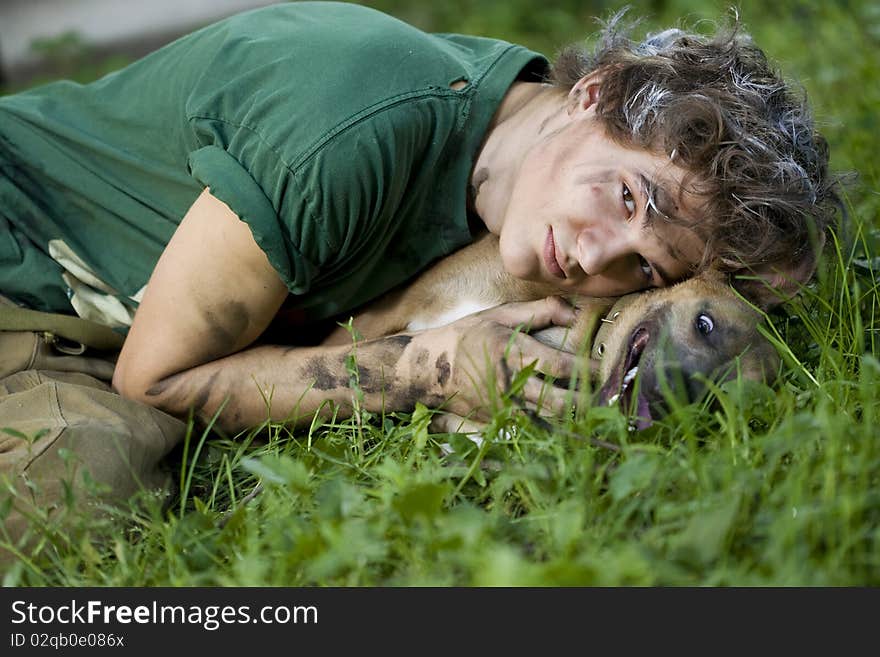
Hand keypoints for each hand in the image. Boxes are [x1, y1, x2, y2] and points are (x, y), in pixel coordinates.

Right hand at [407, 296, 591, 422]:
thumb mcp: (500, 316)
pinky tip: (567, 425)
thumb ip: (540, 312)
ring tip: (593, 413)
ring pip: (546, 420)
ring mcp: (502, 406)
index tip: (602, 369)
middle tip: (605, 398)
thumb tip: (575, 313)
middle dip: (584, 402)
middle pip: (555, 401)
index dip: (584, 369)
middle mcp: (508, 382)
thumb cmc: (468, 336)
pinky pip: (530, 428)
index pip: (556, 365)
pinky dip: (550, 428)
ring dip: (571, 419)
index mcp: (511, 351)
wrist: (429, 369)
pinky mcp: (496, 420)